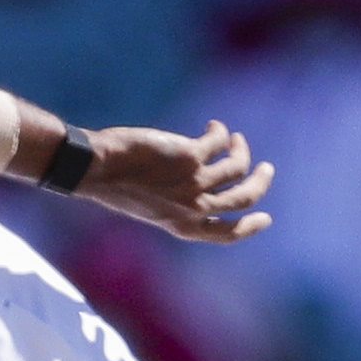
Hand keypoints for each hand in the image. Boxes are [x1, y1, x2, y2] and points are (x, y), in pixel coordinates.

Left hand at [77, 119, 274, 244]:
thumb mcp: (149, 205)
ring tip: (234, 139)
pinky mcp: (191, 156)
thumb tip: (202, 181)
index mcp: (181, 225)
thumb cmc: (115, 186)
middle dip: (260, 182)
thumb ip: (176, 202)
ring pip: (237, 166)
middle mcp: (192, 208)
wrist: (95, 169)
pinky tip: (213, 125)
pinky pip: (219, 141)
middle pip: (244, 198)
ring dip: (241, 150)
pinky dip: (220, 131)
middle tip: (265, 168)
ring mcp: (194, 182)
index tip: (266, 218)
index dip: (250, 227)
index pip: (226, 234)